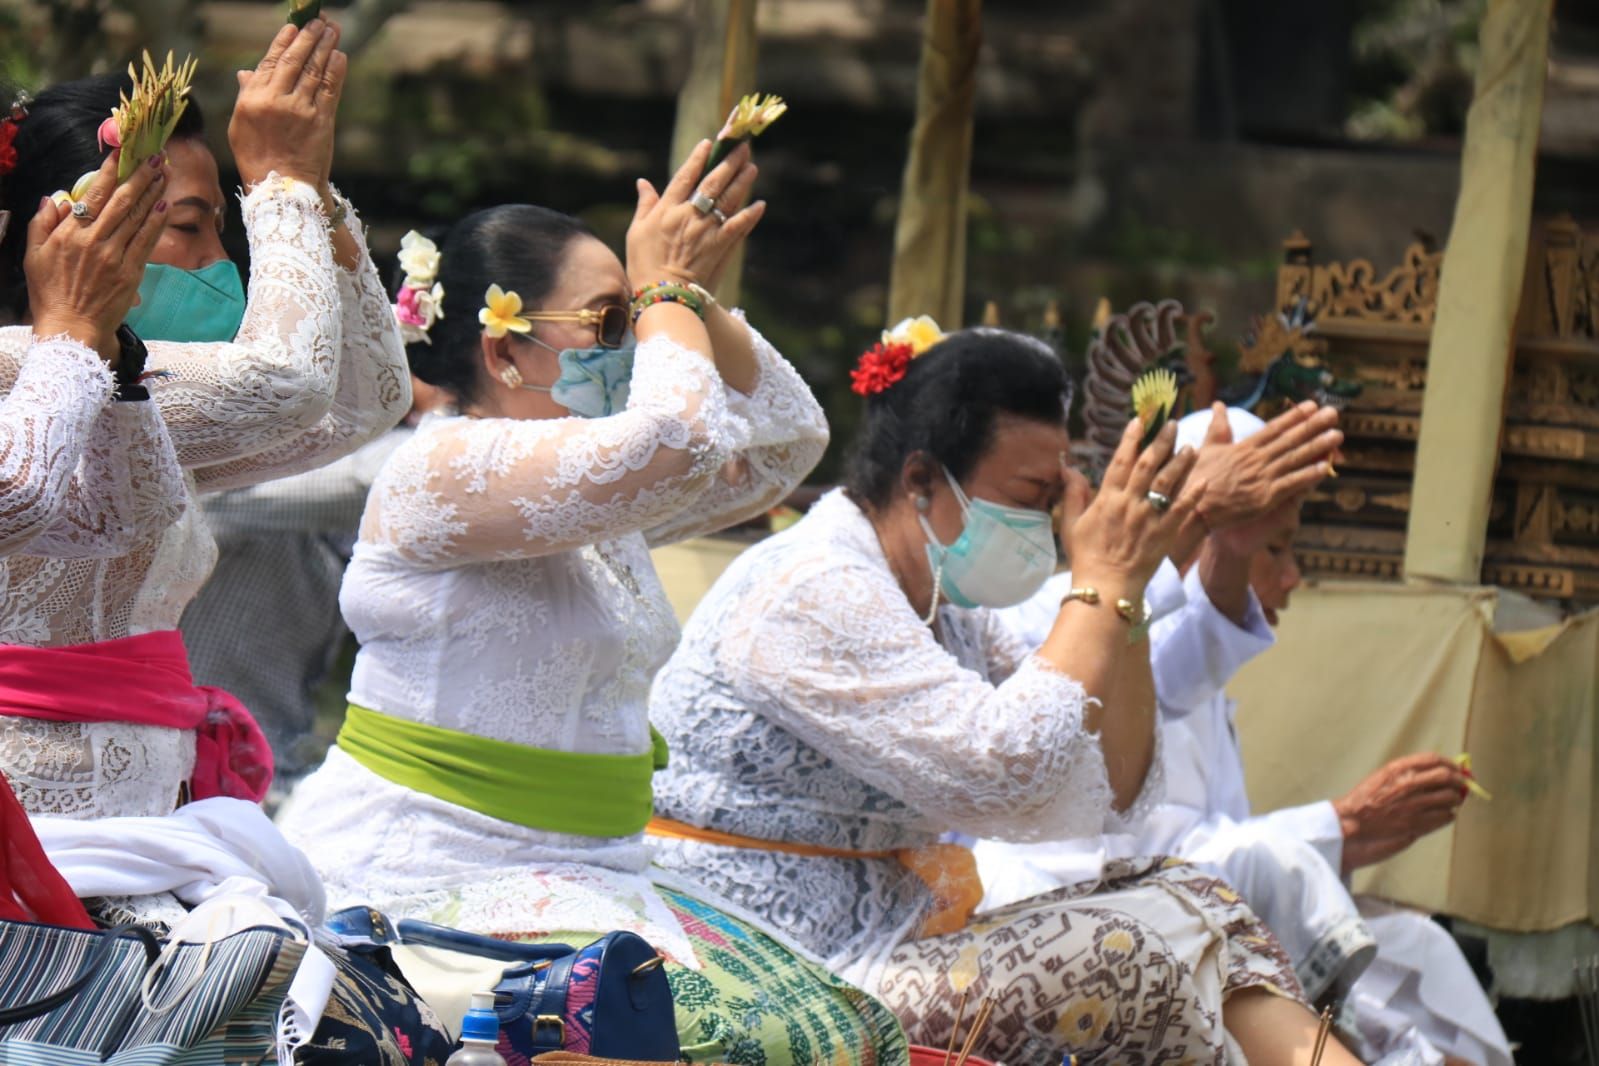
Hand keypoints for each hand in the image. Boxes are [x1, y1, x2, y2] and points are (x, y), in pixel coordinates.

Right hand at [26, 151, 169, 363]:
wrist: (70, 328)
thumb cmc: (49, 293)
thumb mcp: (33, 255)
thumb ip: (42, 224)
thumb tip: (55, 199)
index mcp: (70, 234)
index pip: (93, 195)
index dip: (109, 171)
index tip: (121, 153)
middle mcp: (94, 241)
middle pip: (121, 202)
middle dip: (139, 176)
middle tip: (154, 157)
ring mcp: (115, 257)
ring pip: (137, 218)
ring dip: (153, 193)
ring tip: (164, 173)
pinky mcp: (131, 273)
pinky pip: (146, 241)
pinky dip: (156, 221)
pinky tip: (164, 205)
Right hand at [228, 19, 347, 190]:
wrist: (282, 188)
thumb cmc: (258, 158)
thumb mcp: (241, 126)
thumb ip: (246, 95)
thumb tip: (246, 72)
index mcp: (253, 99)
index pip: (270, 61)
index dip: (283, 41)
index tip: (293, 26)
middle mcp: (277, 100)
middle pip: (295, 60)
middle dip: (309, 37)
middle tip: (319, 21)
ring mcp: (301, 109)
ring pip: (315, 71)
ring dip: (326, 47)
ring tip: (333, 30)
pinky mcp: (322, 121)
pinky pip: (330, 89)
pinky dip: (336, 70)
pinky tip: (340, 56)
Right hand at [626, 140, 763, 289]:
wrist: (663, 296)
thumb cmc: (644, 266)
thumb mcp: (636, 232)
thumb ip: (644, 205)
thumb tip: (643, 182)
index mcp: (666, 209)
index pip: (684, 176)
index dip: (697, 158)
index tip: (709, 143)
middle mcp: (688, 215)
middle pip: (711, 183)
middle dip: (728, 163)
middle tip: (742, 147)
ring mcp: (705, 231)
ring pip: (727, 200)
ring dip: (742, 182)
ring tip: (753, 167)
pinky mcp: (719, 247)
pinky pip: (738, 227)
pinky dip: (750, 215)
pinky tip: (760, 204)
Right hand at [1064, 417, 1198, 596]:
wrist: (1106, 587)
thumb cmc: (1086, 557)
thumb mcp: (1071, 524)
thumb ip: (1073, 494)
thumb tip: (1069, 468)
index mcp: (1107, 499)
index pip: (1120, 461)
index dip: (1130, 439)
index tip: (1139, 421)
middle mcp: (1130, 503)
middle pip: (1148, 465)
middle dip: (1161, 442)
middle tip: (1172, 424)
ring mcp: (1149, 518)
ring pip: (1167, 482)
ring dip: (1180, 462)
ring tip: (1191, 446)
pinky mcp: (1165, 533)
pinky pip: (1182, 509)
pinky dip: (1193, 494)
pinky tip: (1204, 480)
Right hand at [1182, 400, 1341, 534]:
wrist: (1190, 508)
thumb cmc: (1194, 479)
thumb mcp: (1205, 449)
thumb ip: (1217, 428)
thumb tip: (1218, 405)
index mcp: (1243, 448)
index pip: (1274, 429)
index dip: (1294, 416)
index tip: (1311, 405)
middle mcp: (1256, 460)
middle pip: (1290, 440)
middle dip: (1313, 426)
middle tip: (1333, 413)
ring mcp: (1262, 478)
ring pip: (1294, 459)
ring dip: (1317, 446)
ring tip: (1337, 435)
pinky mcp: (1265, 497)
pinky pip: (1291, 484)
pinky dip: (1308, 475)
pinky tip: (1324, 467)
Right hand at [1334, 753, 1468, 874]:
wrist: (1350, 827)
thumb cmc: (1364, 803)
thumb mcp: (1381, 778)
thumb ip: (1406, 774)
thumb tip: (1439, 771)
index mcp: (1397, 770)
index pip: (1434, 759)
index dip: (1450, 763)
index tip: (1457, 768)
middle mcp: (1408, 785)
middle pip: (1447, 777)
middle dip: (1460, 781)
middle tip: (1462, 785)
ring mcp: (1415, 806)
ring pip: (1450, 798)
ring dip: (1454, 800)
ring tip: (1449, 803)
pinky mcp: (1419, 825)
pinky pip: (1446, 817)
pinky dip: (1448, 816)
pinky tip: (1441, 816)